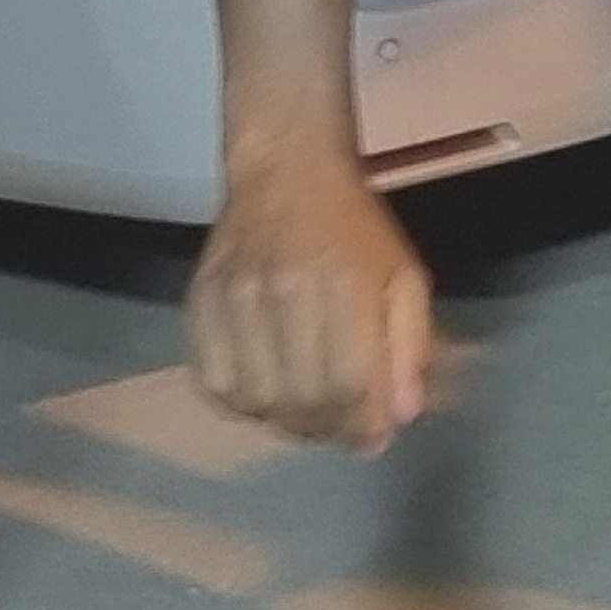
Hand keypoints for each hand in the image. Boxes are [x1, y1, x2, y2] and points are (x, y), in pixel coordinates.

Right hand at [188, 162, 433, 452]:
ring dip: (286, 425)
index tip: (374, 439)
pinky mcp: (200, 303)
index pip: (348, 384)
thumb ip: (410, 346)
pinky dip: (241, 406)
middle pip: (301, 400)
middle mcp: (284, 294)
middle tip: (344, 432)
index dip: (363, 425)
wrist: (286, 170)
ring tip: (309, 419)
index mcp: (344, 286)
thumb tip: (401, 416)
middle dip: (329, 431)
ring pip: (255, 401)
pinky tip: (267, 399)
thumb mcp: (405, 276)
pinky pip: (213, 383)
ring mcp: (235, 300)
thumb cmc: (356, 227)